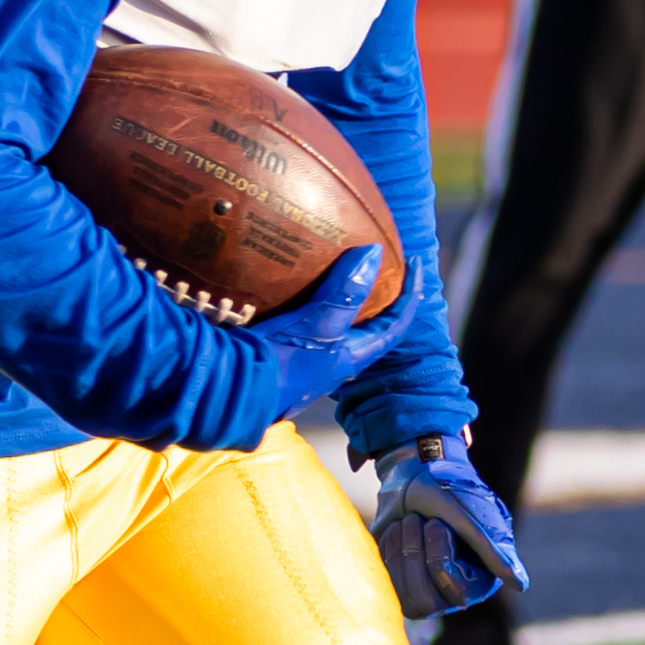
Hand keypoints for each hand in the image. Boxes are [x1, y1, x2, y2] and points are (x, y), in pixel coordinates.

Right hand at [252, 246, 422, 422]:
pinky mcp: (279, 355)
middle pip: (367, 328)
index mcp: (350, 356)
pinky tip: (294, 288)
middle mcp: (332, 362)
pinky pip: (304, 325)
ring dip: (341, 301)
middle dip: (377, 298)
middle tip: (377, 266)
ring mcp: (305, 362)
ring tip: (338, 271)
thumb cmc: (278, 364)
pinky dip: (310, 304)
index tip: (415, 265)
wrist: (229, 391)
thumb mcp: (317, 326)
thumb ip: (345, 293)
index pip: (395, 325)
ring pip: (335, 327)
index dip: (409, 295)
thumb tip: (373, 253)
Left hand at [371, 433, 528, 617]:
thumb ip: (493, 553)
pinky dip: (388, 548)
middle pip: (424, 602)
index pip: (456, 594)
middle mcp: (452, 589)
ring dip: (401, 549)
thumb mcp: (470, 519)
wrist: (413, 471)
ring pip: (403, 596)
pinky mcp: (399, 578)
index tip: (437, 524)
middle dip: (415, 554)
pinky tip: (396, 528)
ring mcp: (425, 586)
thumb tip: (521, 585)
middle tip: (419, 520)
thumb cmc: (449, 491)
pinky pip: (385, 583)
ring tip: (408, 521)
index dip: (440, 560)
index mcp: (479, 576)